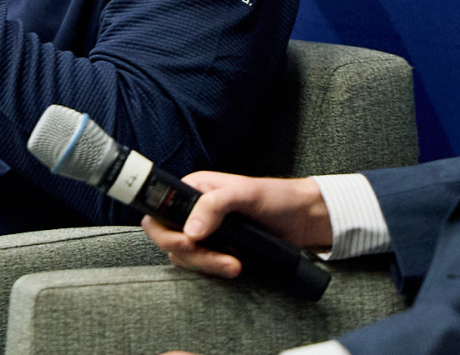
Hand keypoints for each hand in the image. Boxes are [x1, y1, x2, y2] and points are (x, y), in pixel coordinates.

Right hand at [141, 172, 329, 279]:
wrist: (301, 220)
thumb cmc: (274, 197)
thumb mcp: (244, 193)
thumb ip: (214, 205)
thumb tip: (191, 230)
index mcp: (192, 190)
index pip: (158, 210)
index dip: (163, 229)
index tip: (185, 241)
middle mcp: (192, 212)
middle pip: (168, 239)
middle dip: (190, 253)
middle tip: (215, 257)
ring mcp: (204, 234)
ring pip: (184, 257)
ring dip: (207, 264)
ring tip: (234, 264)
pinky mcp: (216, 252)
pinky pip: (202, 267)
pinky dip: (215, 270)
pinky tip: (235, 266)